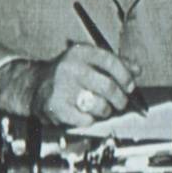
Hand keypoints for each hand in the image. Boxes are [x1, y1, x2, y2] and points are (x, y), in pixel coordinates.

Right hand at [4, 44, 138, 126]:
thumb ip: (114, 63)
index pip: (110, 61)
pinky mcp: (56, 108)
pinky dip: (89, 120)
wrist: (34, 86)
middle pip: (108, 87)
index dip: (125, 76)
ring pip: (99, 105)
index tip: (130, 86)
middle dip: (120, 99)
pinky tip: (84, 114)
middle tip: (121, 103)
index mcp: (80, 52)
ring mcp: (62, 89)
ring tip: (101, 108)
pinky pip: (86, 120)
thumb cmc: (67, 74)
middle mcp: (70, 68)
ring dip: (105, 111)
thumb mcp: (88, 60)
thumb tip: (137, 70)